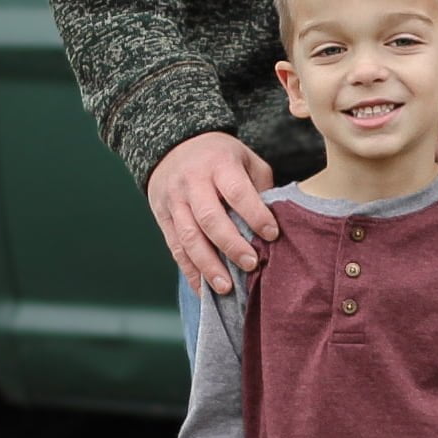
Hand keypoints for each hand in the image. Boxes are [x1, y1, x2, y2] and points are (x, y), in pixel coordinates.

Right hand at [149, 131, 276, 294]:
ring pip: (189, 237)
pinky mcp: (162, 218)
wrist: (173, 147)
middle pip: (210, 218)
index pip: (237, 192)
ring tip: (227, 287)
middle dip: (231, 245)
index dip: (255, 215)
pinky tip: (204, 290)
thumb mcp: (245, 159)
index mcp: (218, 164)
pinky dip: (190, 272)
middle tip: (251, 265)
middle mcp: (192, 183)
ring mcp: (174, 201)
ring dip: (208, 265)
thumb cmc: (220, 157)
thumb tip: (275, 223)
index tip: (272, 235)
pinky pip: (175, 248)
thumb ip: (259, 187)